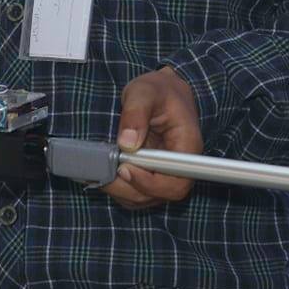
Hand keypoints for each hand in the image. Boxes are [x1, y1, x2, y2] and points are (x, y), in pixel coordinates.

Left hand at [104, 67, 203, 209]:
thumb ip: (135, 113)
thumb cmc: (159, 90)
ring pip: (146, 198)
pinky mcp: (153, 175)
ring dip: (121, 189)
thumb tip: (126, 143)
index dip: (150, 184)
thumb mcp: (145, 91)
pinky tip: (105, 171)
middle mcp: (181, 166)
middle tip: (103, 170)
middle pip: (160, 195)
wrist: (162, 91)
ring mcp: (167, 174)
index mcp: (188, 147)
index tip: (124, 168)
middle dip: (129, 187)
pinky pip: (137, 193)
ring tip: (100, 169)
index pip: (176, 182)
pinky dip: (119, 188)